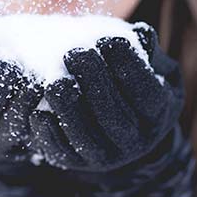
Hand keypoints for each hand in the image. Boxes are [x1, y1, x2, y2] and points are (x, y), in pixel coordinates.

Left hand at [29, 24, 184, 175]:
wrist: (120, 130)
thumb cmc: (137, 87)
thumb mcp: (155, 70)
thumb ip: (148, 52)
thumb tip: (140, 34)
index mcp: (157, 117)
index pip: (147, 95)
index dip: (129, 68)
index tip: (108, 40)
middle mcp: (134, 143)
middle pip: (114, 117)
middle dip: (94, 84)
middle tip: (76, 54)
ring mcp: (104, 157)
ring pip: (86, 138)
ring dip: (68, 109)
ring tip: (56, 81)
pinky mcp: (75, 162)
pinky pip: (61, 152)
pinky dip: (49, 133)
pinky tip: (39, 111)